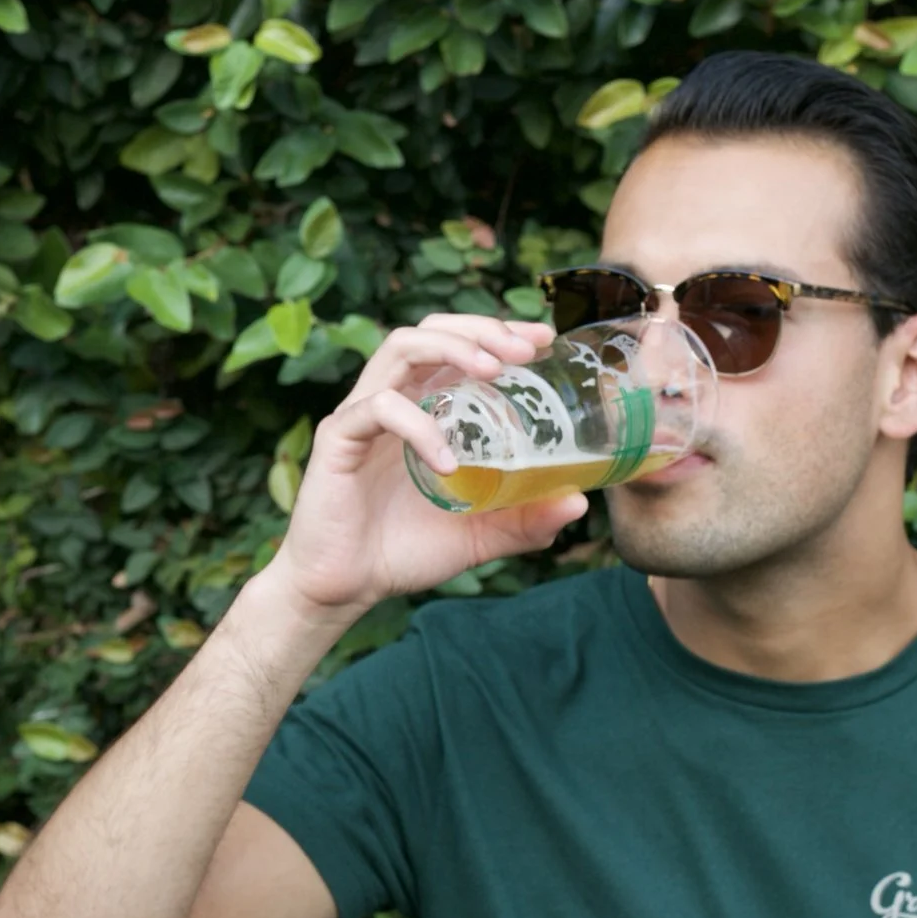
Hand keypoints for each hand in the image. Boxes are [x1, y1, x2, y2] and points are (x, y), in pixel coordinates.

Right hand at [258, 314, 586, 620]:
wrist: (344, 588)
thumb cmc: (404, 551)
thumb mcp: (479, 536)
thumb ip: (525, 520)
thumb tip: (579, 503)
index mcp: (424, 408)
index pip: (459, 345)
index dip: (499, 331)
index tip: (542, 338)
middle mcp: (393, 399)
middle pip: (431, 328)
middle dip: (481, 328)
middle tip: (524, 350)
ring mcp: (362, 414)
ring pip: (401, 347)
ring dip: (451, 348)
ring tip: (492, 371)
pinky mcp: (337, 438)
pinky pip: (378, 409)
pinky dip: (419, 427)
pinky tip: (449, 462)